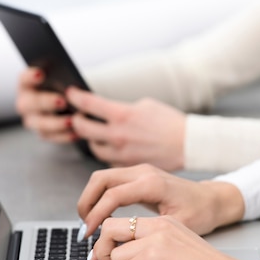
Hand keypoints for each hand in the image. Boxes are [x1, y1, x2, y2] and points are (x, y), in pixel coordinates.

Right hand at [16, 67, 75, 143]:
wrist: (71, 102)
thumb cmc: (65, 86)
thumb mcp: (64, 80)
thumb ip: (63, 79)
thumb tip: (72, 85)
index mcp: (27, 84)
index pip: (24, 78)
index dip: (30, 76)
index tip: (41, 74)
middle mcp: (25, 102)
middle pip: (30, 103)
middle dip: (46, 102)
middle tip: (62, 101)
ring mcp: (32, 119)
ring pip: (40, 124)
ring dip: (56, 123)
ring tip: (71, 121)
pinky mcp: (43, 132)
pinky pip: (52, 136)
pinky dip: (64, 135)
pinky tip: (77, 133)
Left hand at [65, 87, 185, 170]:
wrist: (188, 145)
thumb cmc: (170, 122)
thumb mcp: (145, 105)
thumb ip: (122, 108)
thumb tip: (105, 109)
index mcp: (122, 114)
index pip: (88, 103)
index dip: (76, 97)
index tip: (71, 93)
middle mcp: (118, 135)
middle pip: (82, 128)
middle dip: (76, 121)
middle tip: (77, 117)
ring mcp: (120, 153)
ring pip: (93, 147)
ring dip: (91, 139)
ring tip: (94, 134)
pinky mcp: (126, 166)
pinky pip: (109, 160)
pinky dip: (108, 153)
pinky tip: (112, 147)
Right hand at [77, 163, 244, 236]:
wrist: (213, 199)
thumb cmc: (199, 213)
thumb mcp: (174, 228)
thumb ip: (143, 238)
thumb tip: (117, 253)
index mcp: (152, 184)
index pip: (112, 195)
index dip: (95, 215)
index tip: (88, 234)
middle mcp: (143, 172)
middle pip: (100, 179)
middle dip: (86, 203)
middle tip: (84, 227)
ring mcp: (140, 170)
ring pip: (102, 177)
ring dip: (91, 198)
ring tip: (89, 222)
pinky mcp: (139, 174)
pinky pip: (111, 180)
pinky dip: (100, 195)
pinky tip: (101, 214)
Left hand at [90, 215, 256, 259]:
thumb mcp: (177, 249)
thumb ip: (153, 247)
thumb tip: (123, 258)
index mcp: (164, 223)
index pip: (122, 223)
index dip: (110, 243)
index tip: (108, 258)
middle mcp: (158, 225)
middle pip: (109, 229)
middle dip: (104, 252)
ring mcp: (155, 238)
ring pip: (116, 257)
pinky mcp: (153, 256)